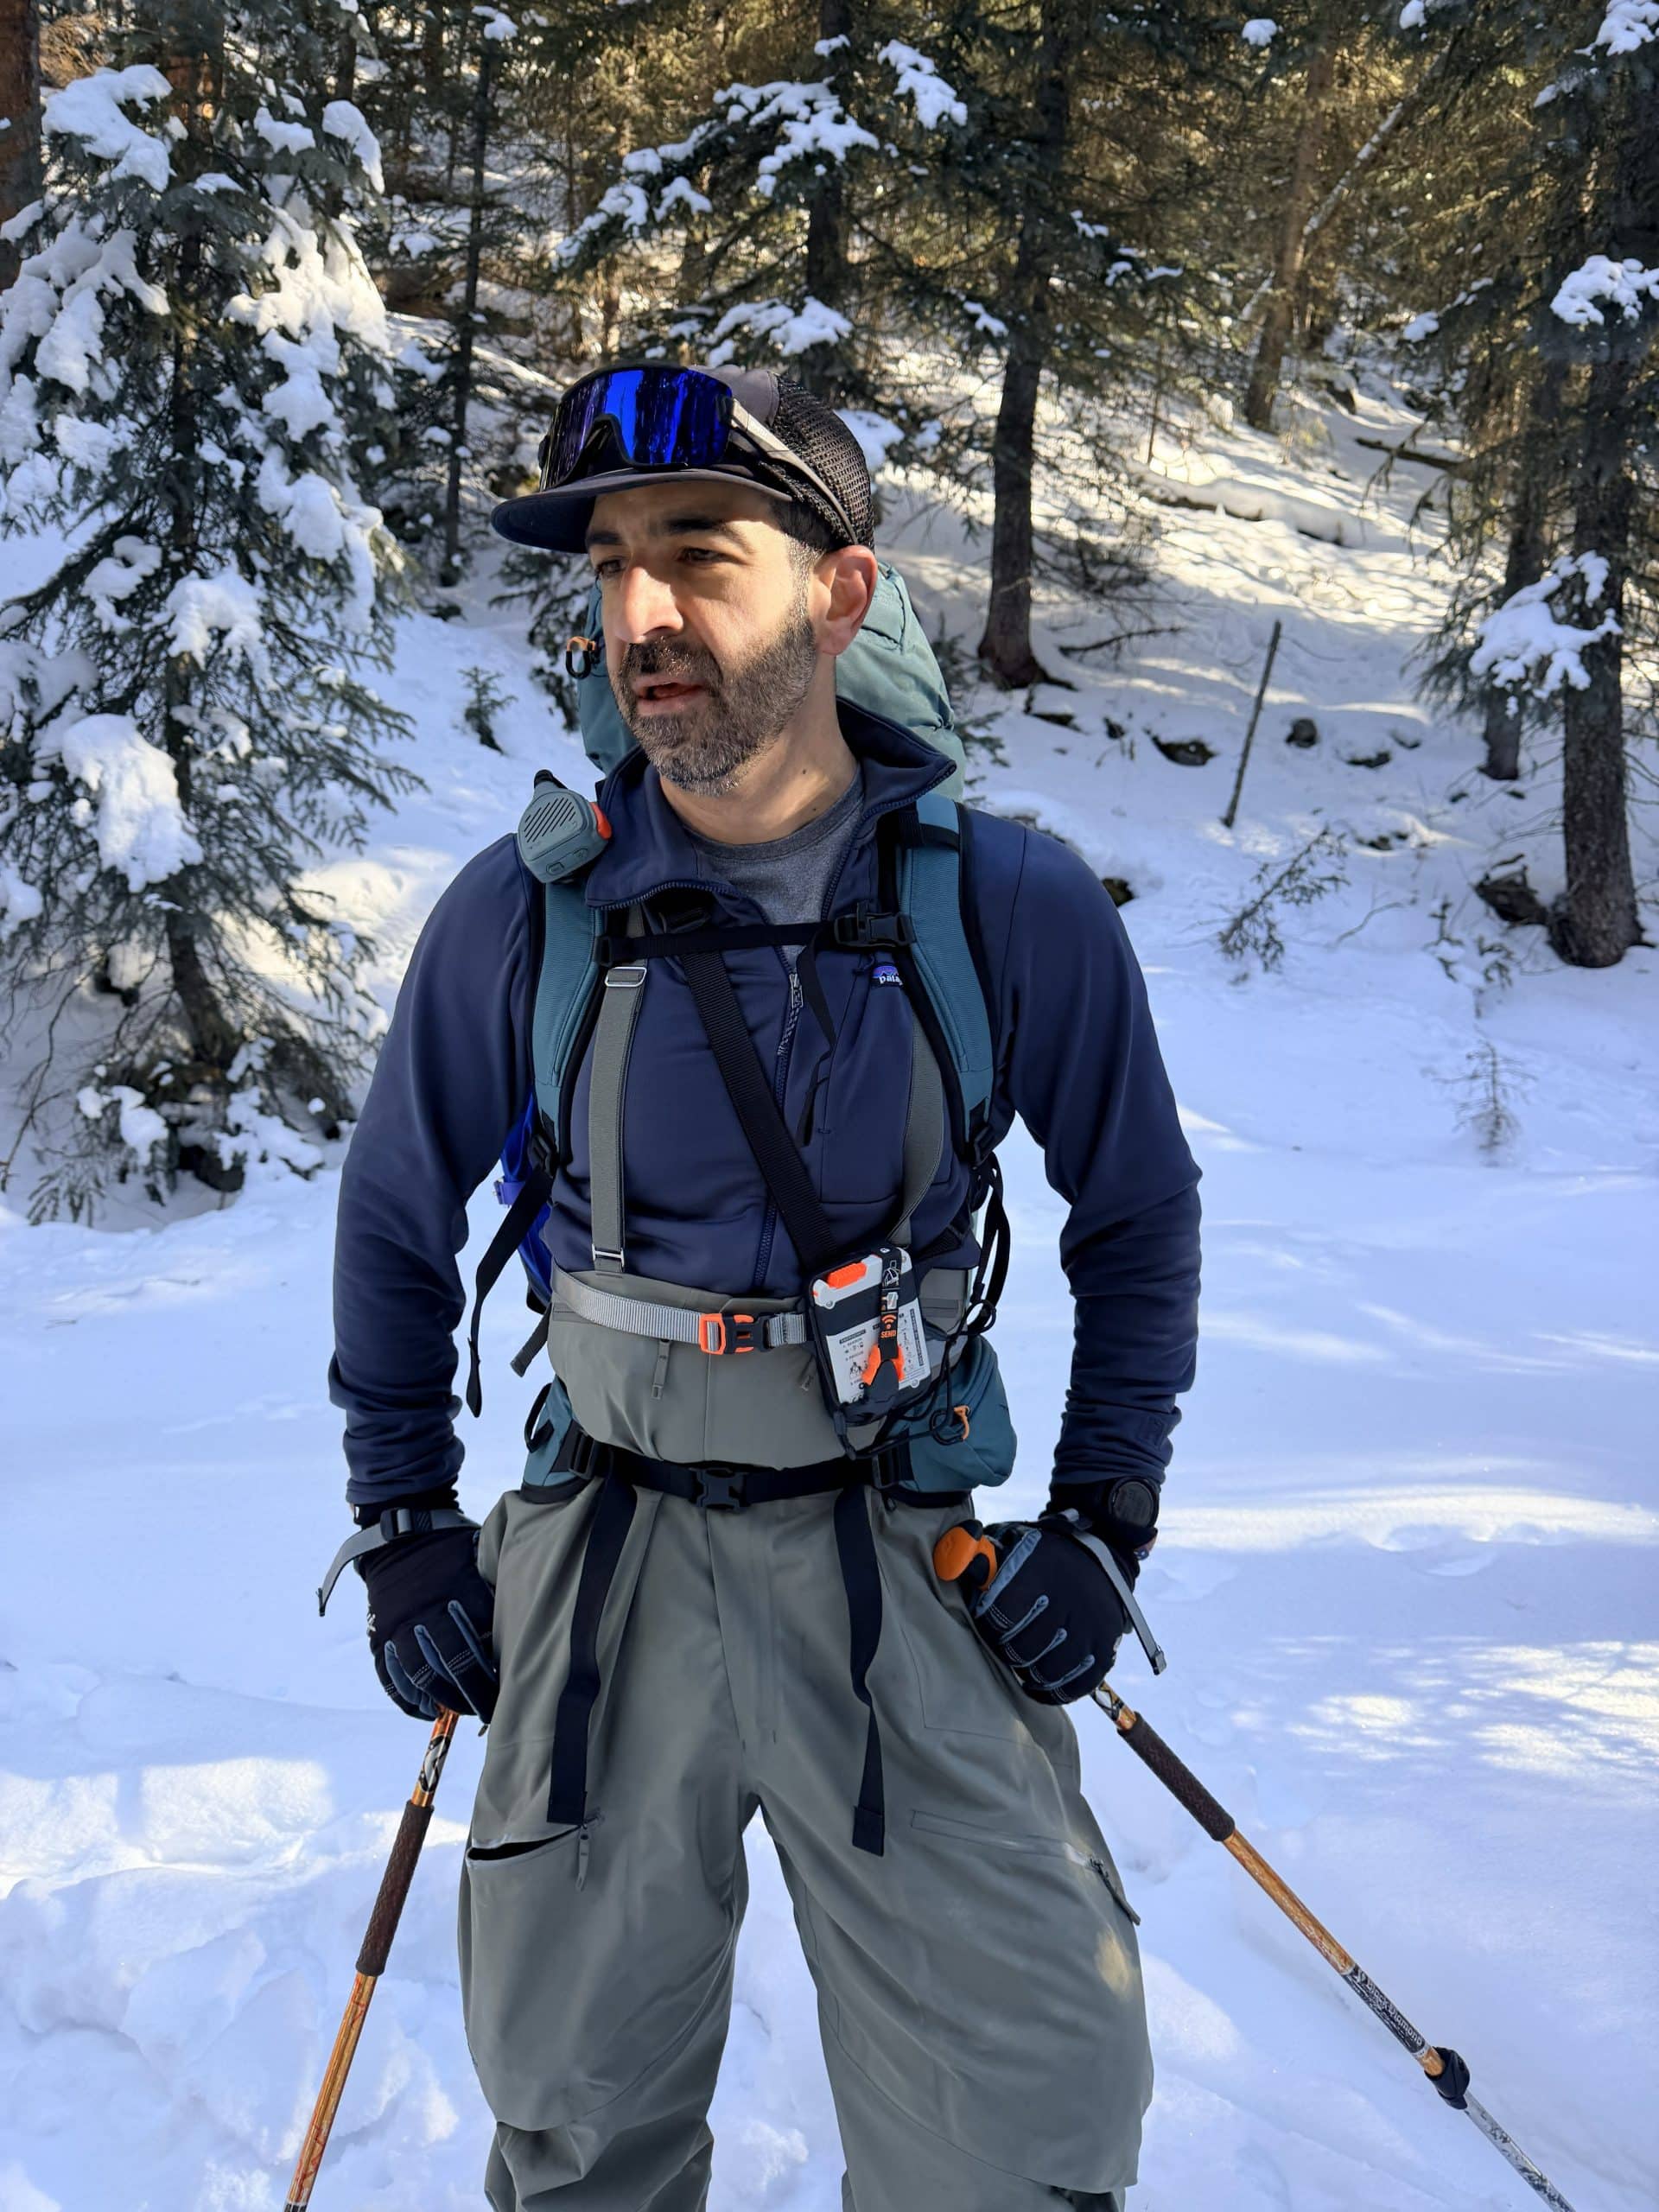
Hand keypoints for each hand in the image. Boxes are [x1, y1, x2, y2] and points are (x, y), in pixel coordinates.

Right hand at [358, 1524, 497, 1721]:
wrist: (399, 1531)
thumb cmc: (451, 1546)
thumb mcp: (479, 1557)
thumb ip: (496, 1589)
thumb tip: (522, 1623)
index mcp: (459, 1591)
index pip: (484, 1640)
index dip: (497, 1668)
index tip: (510, 1686)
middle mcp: (428, 1610)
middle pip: (453, 1663)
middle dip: (473, 1692)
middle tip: (488, 1709)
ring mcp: (400, 1625)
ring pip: (420, 1674)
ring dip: (441, 1699)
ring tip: (458, 1711)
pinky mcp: (380, 1634)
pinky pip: (390, 1676)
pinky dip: (407, 1698)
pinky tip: (426, 1708)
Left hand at [966, 1513, 1133, 1704]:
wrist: (1100, 1551)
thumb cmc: (1039, 1553)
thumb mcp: (1009, 1540)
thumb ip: (977, 1554)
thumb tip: (949, 1566)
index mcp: (1040, 1570)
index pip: (1002, 1614)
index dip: (989, 1624)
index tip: (988, 1621)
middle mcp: (1068, 1600)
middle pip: (1024, 1648)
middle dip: (1007, 1649)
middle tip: (1004, 1643)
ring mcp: (1090, 1628)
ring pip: (1048, 1672)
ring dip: (1029, 1672)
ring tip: (1022, 1661)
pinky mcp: (1105, 1648)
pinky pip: (1075, 1686)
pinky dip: (1054, 1690)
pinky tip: (1040, 1682)